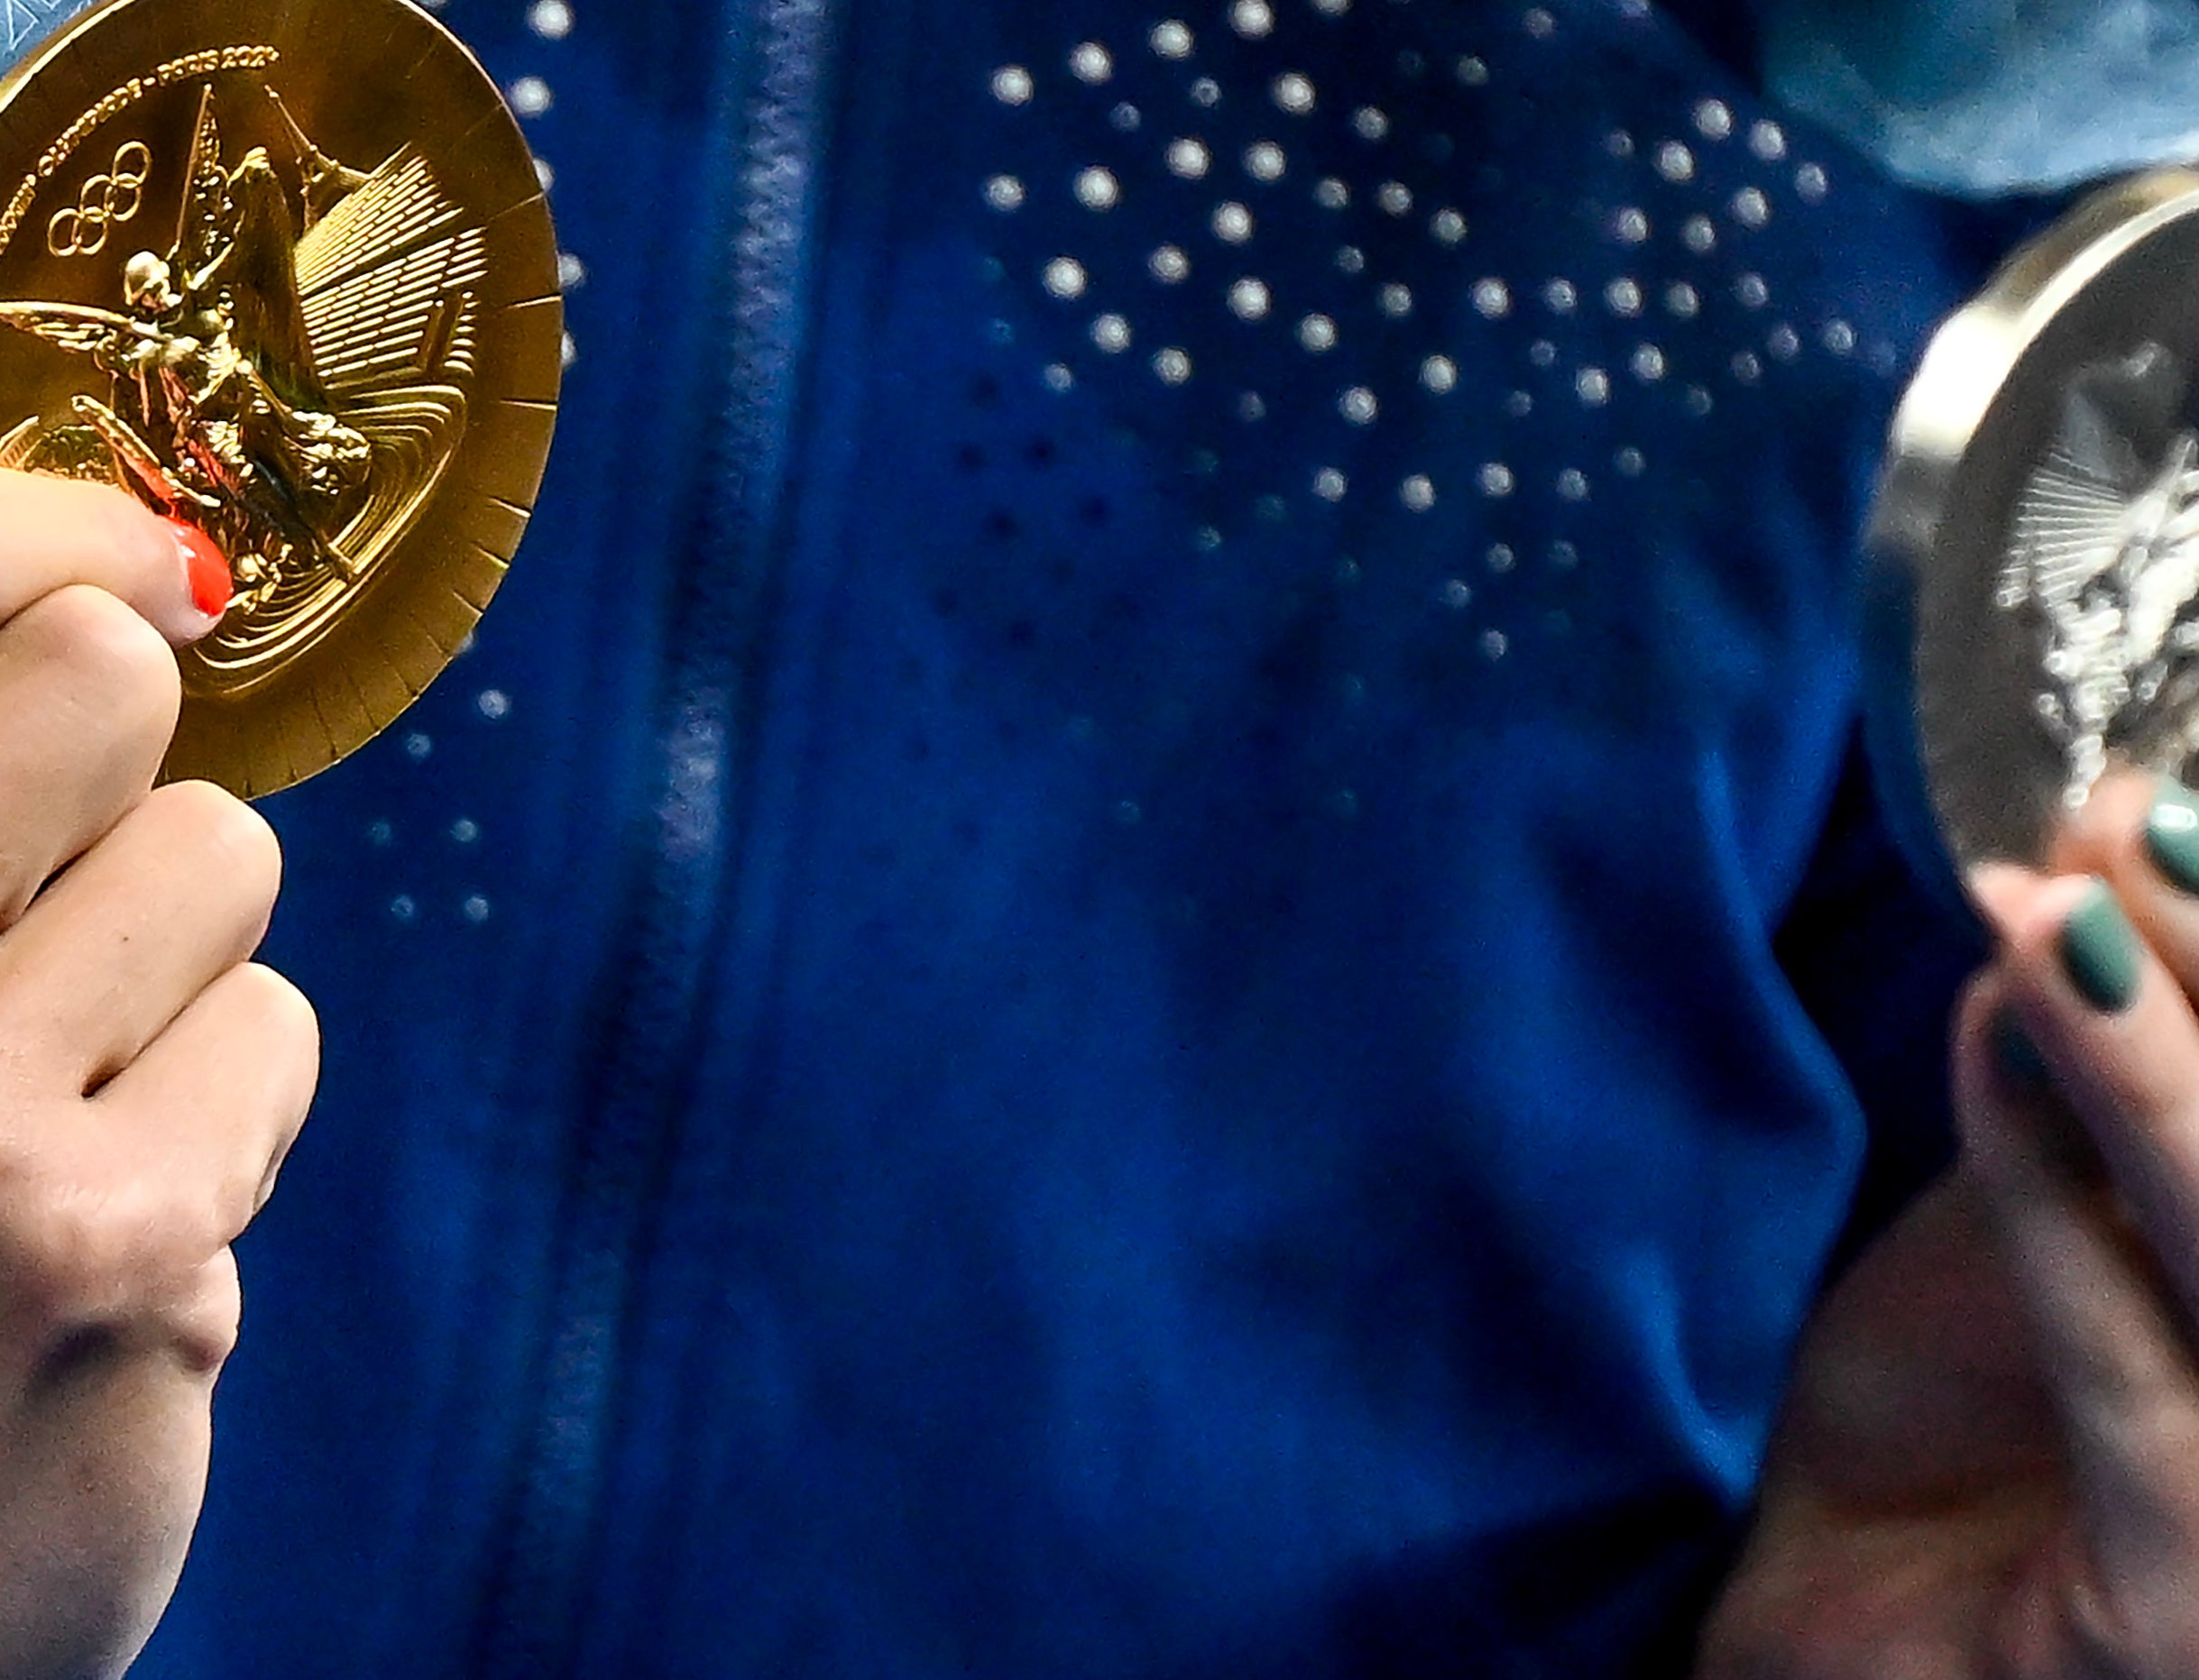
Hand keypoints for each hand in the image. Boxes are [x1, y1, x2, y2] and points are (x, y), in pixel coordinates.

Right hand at [0, 474, 314, 1679]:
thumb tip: (144, 593)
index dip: (50, 530)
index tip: (149, 561)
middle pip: (94, 679)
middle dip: (112, 758)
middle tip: (58, 892)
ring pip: (215, 860)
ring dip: (168, 967)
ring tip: (47, 1100)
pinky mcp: (104, 1249)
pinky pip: (264, 1035)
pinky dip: (214, 1110)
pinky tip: (108, 1217)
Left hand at [1700, 775, 2198, 1678]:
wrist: (1827, 1611)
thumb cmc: (1958, 1421)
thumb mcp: (2050, 1223)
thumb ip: (2094, 1099)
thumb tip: (2097, 887)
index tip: (2162, 797)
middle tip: (2125, 820)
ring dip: (2155, 1076)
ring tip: (2052, 914)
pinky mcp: (2185, 1617)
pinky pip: (2138, 1383)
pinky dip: (2051, 1201)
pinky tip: (1982, 1046)